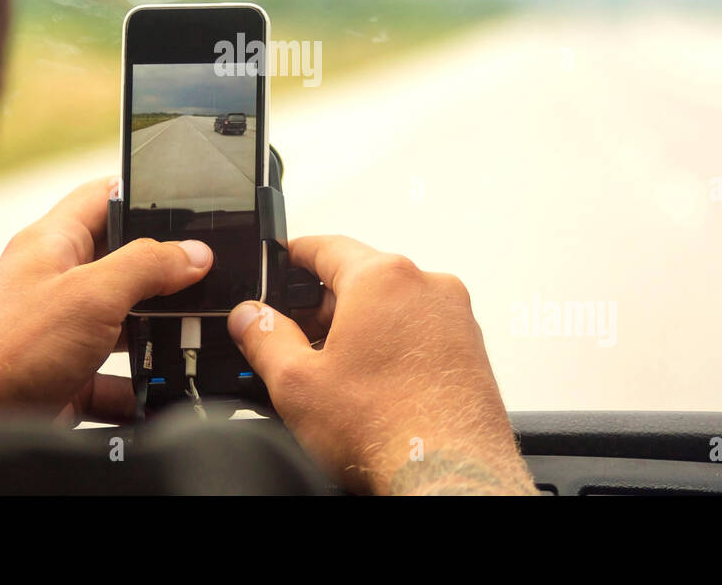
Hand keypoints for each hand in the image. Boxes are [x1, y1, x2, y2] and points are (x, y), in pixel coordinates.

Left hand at [0, 177, 211, 422]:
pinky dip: (137, 388)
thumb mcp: (91, 295)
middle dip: (162, 276)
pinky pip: (112, 376)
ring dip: (154, 336)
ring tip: (189, 339)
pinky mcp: (63, 376)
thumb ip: (147, 266)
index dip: (143, 194)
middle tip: (201, 282)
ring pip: (121, 323)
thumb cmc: (8, 350)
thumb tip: (192, 253)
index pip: (102, 196)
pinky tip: (158, 395)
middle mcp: (53, 281)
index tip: (187, 207)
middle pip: (120, 263)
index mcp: (51, 242)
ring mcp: (57, 331)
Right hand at [227, 235, 537, 494]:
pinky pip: (420, 330)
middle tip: (294, 337)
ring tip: (334, 371)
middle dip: (323, 305)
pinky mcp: (471, 349)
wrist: (449, 477)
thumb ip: (264, 337)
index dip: (294, 253)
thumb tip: (250, 317)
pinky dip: (393, 345)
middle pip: (361, 277)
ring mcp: (455, 318)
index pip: (327, 245)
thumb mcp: (297, 382)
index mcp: (383, 278)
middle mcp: (428, 287)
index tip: (280, 259)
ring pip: (392, 305)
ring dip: (359, 327)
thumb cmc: (390, 430)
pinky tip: (373, 384)